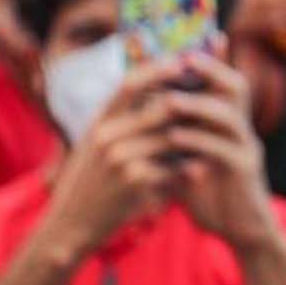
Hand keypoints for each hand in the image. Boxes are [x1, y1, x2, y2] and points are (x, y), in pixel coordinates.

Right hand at [37, 63, 206, 259]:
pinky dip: (187, 167)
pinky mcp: (134, 183)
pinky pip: (172, 168)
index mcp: (100, 121)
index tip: (182, 60)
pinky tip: (201, 168)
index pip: (130, 83)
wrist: (70, 224)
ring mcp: (120, 158)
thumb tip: (148, 92)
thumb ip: (117, 120)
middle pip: (160, 107)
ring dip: (194, 137)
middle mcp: (108, 135)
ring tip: (214, 133)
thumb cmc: (87, 182)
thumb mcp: (93, 145)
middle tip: (213, 98)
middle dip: (190, 103)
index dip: (158, 69)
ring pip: (172, 138)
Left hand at [165, 53, 285, 254]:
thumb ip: (175, 135)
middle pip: (236, 86)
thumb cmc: (209, 191)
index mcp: (229, 121)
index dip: (211, 59)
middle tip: (183, 62)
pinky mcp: (245, 171)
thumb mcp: (190, 157)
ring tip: (170, 102)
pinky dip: (199, 142)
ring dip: (198, 106)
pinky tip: (176, 137)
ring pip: (229, 116)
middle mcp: (241, 128)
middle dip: (211, 70)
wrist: (239, 228)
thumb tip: (143, 112)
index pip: (223, 80)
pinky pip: (224, 150)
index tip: (185, 44)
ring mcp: (246, 148)